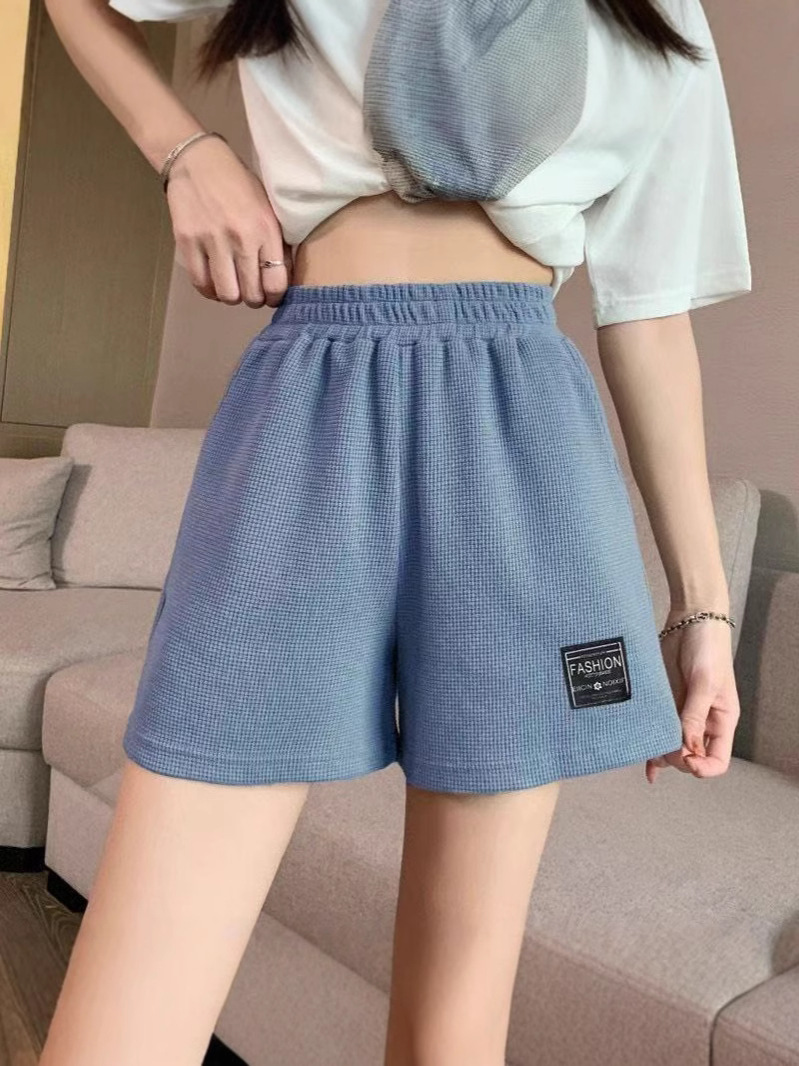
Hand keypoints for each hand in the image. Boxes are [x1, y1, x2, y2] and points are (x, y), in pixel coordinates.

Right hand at [165, 134, 291, 308]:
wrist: (198, 161)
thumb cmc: (239, 186)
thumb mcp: (268, 209)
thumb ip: (276, 242)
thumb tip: (284, 278)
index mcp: (266, 230)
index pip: (276, 283)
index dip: (275, 297)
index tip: (271, 296)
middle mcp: (241, 238)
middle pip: (252, 295)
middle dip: (254, 299)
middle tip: (251, 292)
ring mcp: (212, 241)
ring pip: (227, 295)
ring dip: (231, 297)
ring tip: (232, 287)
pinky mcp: (187, 242)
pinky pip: (201, 283)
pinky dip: (209, 290)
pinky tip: (214, 282)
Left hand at [645, 608, 740, 783]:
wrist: (689, 620)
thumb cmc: (708, 648)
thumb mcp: (705, 682)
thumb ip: (694, 714)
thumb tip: (686, 747)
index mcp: (721, 721)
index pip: (717, 759)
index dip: (703, 767)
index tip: (687, 762)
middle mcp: (702, 722)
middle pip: (690, 757)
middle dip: (677, 759)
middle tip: (662, 747)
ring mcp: (681, 713)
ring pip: (671, 746)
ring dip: (660, 753)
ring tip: (647, 750)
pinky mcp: (663, 702)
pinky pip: (657, 729)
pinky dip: (651, 744)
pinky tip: (645, 763)